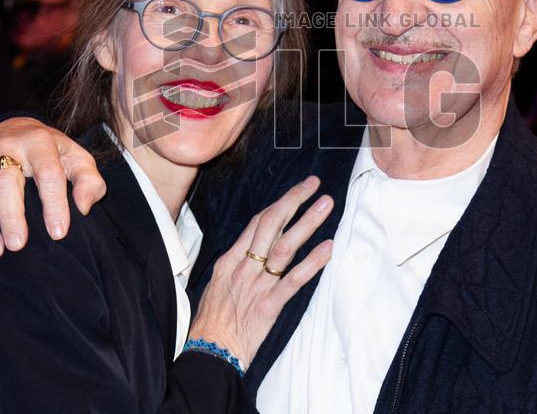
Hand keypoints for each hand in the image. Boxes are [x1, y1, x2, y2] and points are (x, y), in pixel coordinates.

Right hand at [0, 117, 105, 260]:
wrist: (16, 129)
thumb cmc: (53, 153)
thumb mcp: (77, 159)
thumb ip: (88, 181)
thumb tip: (83, 207)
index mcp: (39, 142)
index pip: (48, 173)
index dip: (54, 204)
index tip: (58, 233)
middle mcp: (5, 145)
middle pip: (5, 181)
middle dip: (10, 215)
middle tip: (18, 245)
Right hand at [187, 176, 333, 366]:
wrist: (208, 351)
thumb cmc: (212, 322)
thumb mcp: (219, 284)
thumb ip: (238, 265)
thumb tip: (255, 250)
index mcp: (231, 260)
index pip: (258, 222)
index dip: (280, 203)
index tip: (298, 191)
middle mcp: (244, 267)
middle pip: (271, 225)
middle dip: (294, 201)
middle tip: (314, 185)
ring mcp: (256, 285)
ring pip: (284, 246)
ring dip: (307, 223)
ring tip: (325, 206)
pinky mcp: (268, 306)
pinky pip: (293, 280)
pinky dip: (312, 263)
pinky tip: (328, 249)